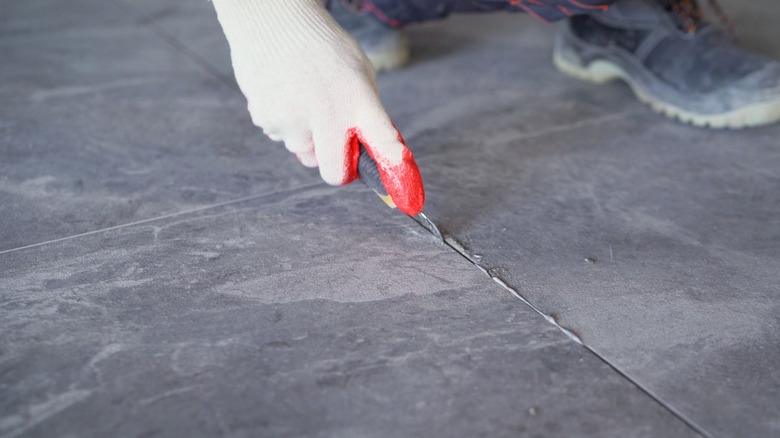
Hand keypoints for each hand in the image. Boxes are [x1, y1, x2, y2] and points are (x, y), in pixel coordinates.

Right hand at [213, 0, 424, 214]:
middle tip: (338, 150)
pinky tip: (286, 94)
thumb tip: (371, 147)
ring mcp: (294, 120)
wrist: (274, 20)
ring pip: (303, 154)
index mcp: (358, 100)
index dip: (394, 170)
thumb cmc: (322, 46)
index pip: (384, 142)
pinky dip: (284, 123)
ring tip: (305, 99)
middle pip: (334, 172)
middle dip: (338, 169)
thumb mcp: (358, 72)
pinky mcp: (267, 119)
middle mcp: (328, 115)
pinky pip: (280, 137)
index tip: (406, 196)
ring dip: (307, 138)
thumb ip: (366, 110)